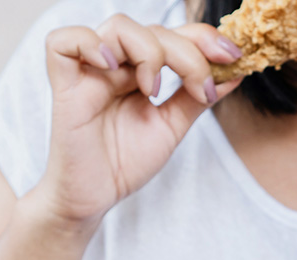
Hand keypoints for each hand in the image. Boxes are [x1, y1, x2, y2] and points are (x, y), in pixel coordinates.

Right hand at [35, 14, 241, 227]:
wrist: (96, 197)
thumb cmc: (125, 162)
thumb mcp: (172, 126)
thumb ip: (196, 97)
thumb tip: (234, 73)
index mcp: (140, 70)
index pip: (172, 35)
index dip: (203, 37)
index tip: (232, 56)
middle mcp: (116, 65)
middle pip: (152, 29)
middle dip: (187, 53)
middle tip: (201, 86)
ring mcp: (90, 72)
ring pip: (118, 26)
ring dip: (148, 50)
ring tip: (153, 89)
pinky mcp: (64, 86)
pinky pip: (62, 43)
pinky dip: (90, 44)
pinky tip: (113, 67)